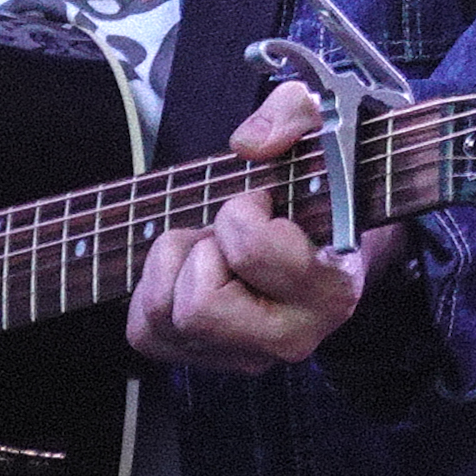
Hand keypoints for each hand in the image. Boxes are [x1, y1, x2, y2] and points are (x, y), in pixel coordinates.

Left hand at [130, 79, 410, 371]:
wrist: (329, 231)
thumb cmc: (322, 180)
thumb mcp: (322, 126)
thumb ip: (295, 114)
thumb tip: (248, 144)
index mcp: (332, 290)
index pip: (251, 252)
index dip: (241, 213)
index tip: (264, 201)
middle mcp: (294, 339)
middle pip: (199, 307)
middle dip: (201, 249)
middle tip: (228, 231)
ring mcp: (247, 357)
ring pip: (165, 315)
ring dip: (177, 263)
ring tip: (214, 247)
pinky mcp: (203, 361)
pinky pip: (143, 331)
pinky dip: (156, 289)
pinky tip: (195, 270)